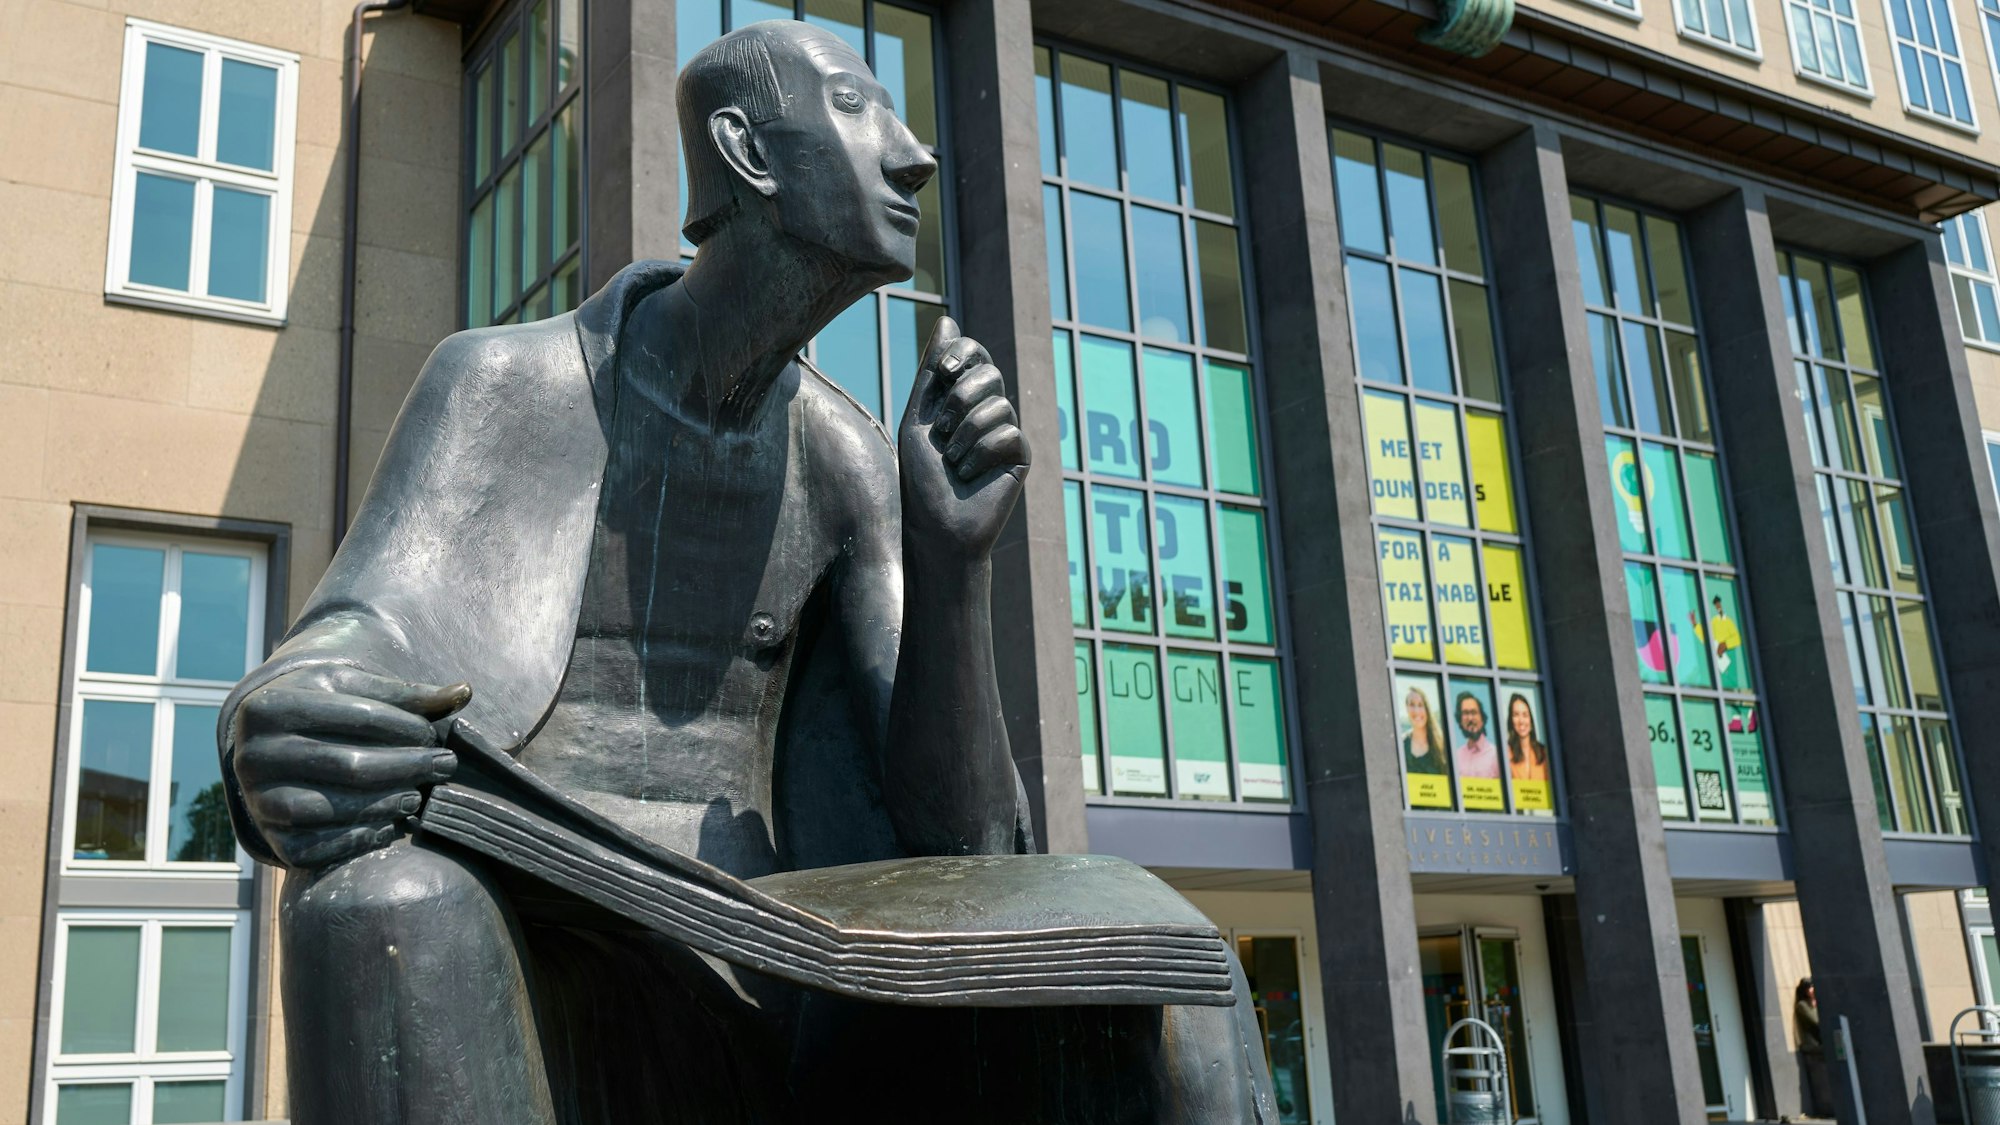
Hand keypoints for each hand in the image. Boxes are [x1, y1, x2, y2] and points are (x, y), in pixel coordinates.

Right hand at [230, 667, 470, 868]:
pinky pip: (324, 848)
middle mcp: (251, 757)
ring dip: (389, 804)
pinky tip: (392, 823)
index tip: (435, 735)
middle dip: (406, 767)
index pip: (356, 715)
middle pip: (349, 765)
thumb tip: (464, 691)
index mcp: (270, 707)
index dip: (404, 727)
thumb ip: (408, 695)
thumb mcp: (353, 690)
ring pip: (336, 809)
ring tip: (419, 794)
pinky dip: (364, 838)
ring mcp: (258, 801)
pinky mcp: (272, 840)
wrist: (272, 751)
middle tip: (443, 766)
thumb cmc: (323, 712)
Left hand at [898, 317, 1029, 560]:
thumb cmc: (922, 477)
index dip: (962, 352)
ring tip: (952, 461)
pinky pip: (1009, 433)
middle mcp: (987, 410)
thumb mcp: (918, 417)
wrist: (936, 525)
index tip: (941, 370)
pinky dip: (980, 454)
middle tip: (942, 429)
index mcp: (961, 397)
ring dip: (965, 434)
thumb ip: (930, 372)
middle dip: (960, 397)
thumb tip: (947, 319)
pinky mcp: (1020, 456)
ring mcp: (1006, 432)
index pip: (974, 352)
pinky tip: (969, 475)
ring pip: (999, 404)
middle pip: (990, 372)